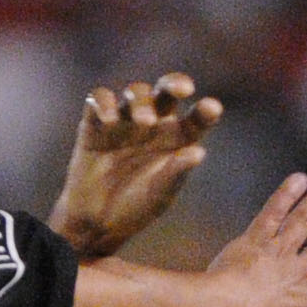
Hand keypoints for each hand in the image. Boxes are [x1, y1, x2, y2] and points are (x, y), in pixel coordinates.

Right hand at [50, 74, 221, 259]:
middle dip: (175, 83)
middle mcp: (154, 123)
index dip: (206, 110)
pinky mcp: (94, 123)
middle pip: (167, 91)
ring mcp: (124, 120)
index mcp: (177, 139)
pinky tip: (109, 119)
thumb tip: (198, 153)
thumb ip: (175, 173)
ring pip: (136, 92)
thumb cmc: (134, 208)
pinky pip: (98, 98)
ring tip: (144, 123)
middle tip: (184, 89)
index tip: (211, 109)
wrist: (95, 222)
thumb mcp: (159, 195)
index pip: (196, 118)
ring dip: (142, 101)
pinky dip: (104, 102)